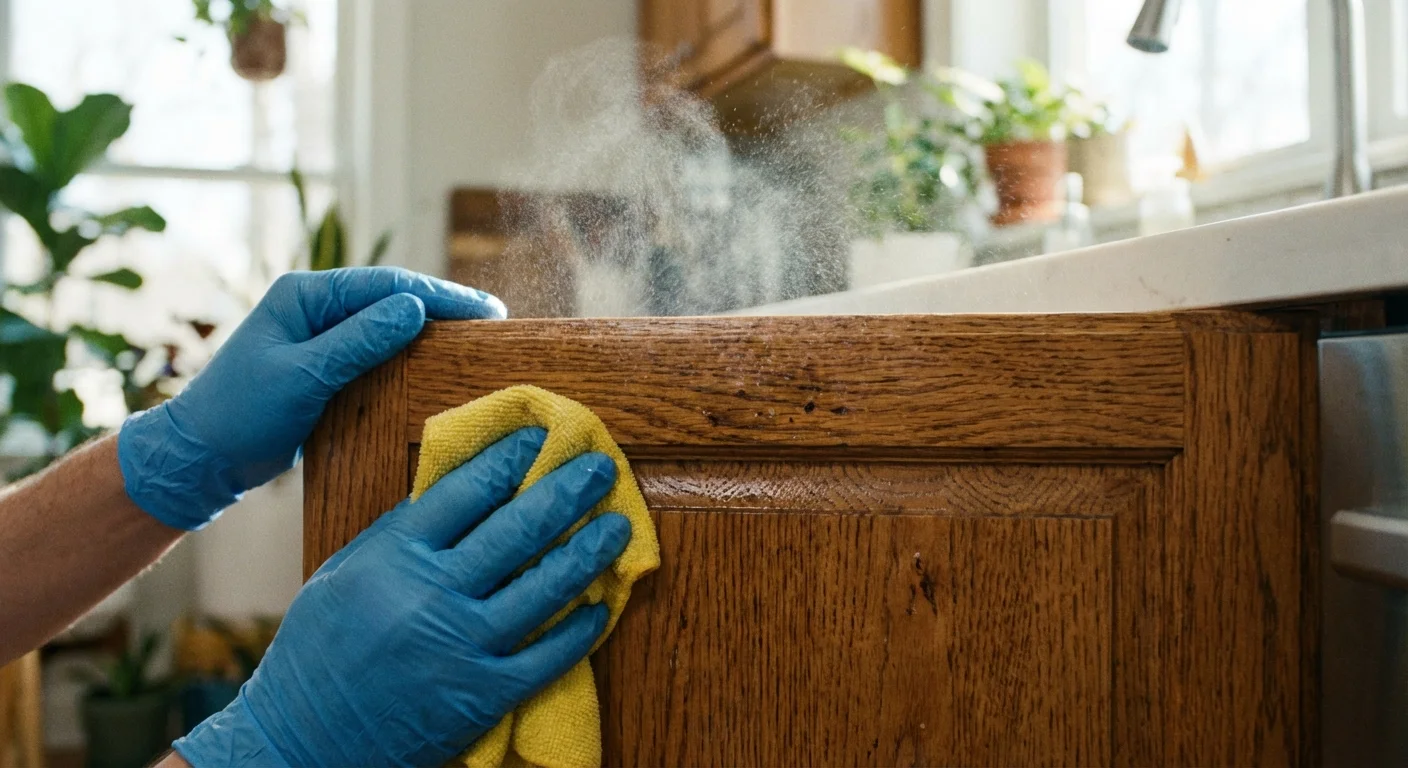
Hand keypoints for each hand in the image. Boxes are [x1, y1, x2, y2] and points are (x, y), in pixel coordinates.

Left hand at [118, 267, 505, 529]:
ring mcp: (319, 336)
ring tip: (476, 339)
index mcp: (304, 294)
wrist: (198, 458)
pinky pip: (376, 351)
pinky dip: (408, 354)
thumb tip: (414, 309)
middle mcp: (314, 307)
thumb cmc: (239, 415)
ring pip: (387, 324)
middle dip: (443, 307)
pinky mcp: (323, 366)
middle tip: (494, 321)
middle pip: (391, 298)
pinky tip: (436, 363)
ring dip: (429, 329)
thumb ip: (358, 341)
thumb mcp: (302, 376)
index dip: (441, 296)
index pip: (386, 285)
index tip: (487, 311)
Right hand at [173, 427, 631, 766]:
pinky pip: (547, 655)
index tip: (540, 439)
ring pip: (544, 588)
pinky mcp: (483, 695)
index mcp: (394, 556)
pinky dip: (580, 629)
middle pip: (517, 530)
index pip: (467, 490)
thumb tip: (461, 488)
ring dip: (588, 552)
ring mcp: (461, 646)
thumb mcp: (344, 572)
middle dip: (566, 491)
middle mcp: (431, 594)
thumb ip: (401, 532)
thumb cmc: (320, 649)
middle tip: (600, 467)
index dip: (510, 459)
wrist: (302, 738)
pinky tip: (602, 606)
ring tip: (617, 526)